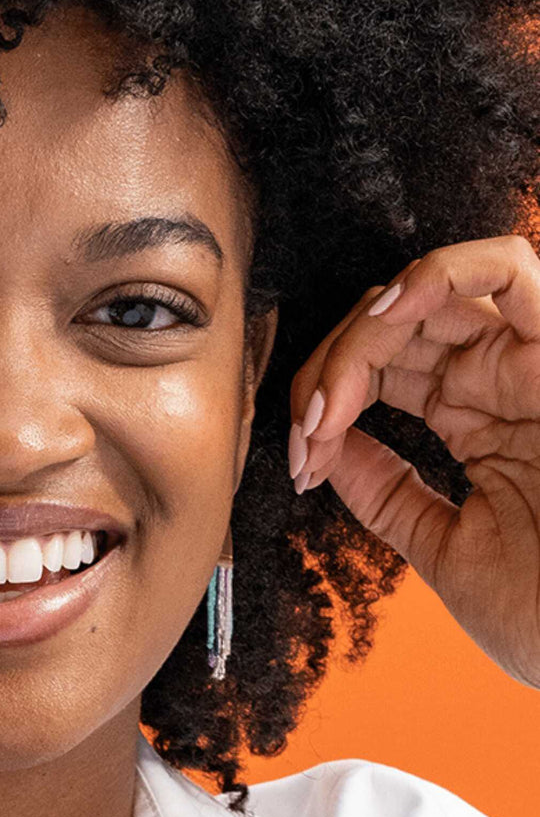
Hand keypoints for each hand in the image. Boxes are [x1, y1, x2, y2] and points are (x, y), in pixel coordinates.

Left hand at [289, 234, 539, 688]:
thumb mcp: (445, 546)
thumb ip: (384, 491)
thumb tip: (320, 445)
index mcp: (480, 420)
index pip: (380, 370)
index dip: (322, 401)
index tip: (299, 464)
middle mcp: (505, 379)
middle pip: (390, 327)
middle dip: (326, 371)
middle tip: (303, 436)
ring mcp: (535, 362)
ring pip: (427, 293)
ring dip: (359, 336)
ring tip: (328, 403)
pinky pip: (508, 270)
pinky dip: (435, 274)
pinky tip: (386, 318)